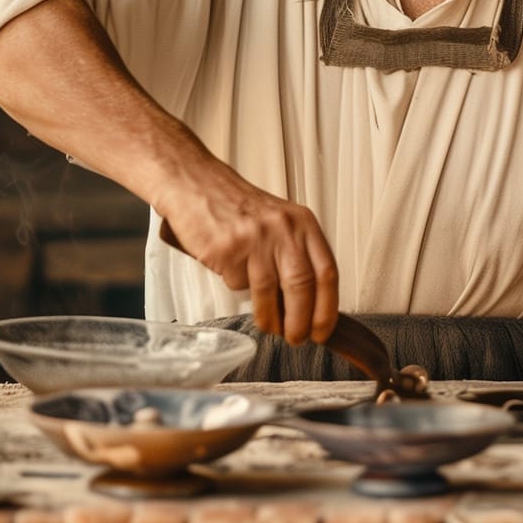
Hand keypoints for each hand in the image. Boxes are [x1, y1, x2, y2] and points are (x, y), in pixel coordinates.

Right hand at [157, 171, 338, 345]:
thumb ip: (296, 254)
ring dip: (270, 318)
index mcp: (302, 222)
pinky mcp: (226, 248)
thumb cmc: (238, 207)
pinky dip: (237, 288)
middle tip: (297, 338)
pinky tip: (233, 276)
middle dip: (301, 321)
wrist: (195, 184)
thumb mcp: (280, 222)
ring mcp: (254, 237)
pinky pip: (236, 282)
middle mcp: (282, 228)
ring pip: (269, 291)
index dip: (327, 308)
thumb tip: (309, 305)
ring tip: (270, 327)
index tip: (322, 330)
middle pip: (302, 286)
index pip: (327, 272)